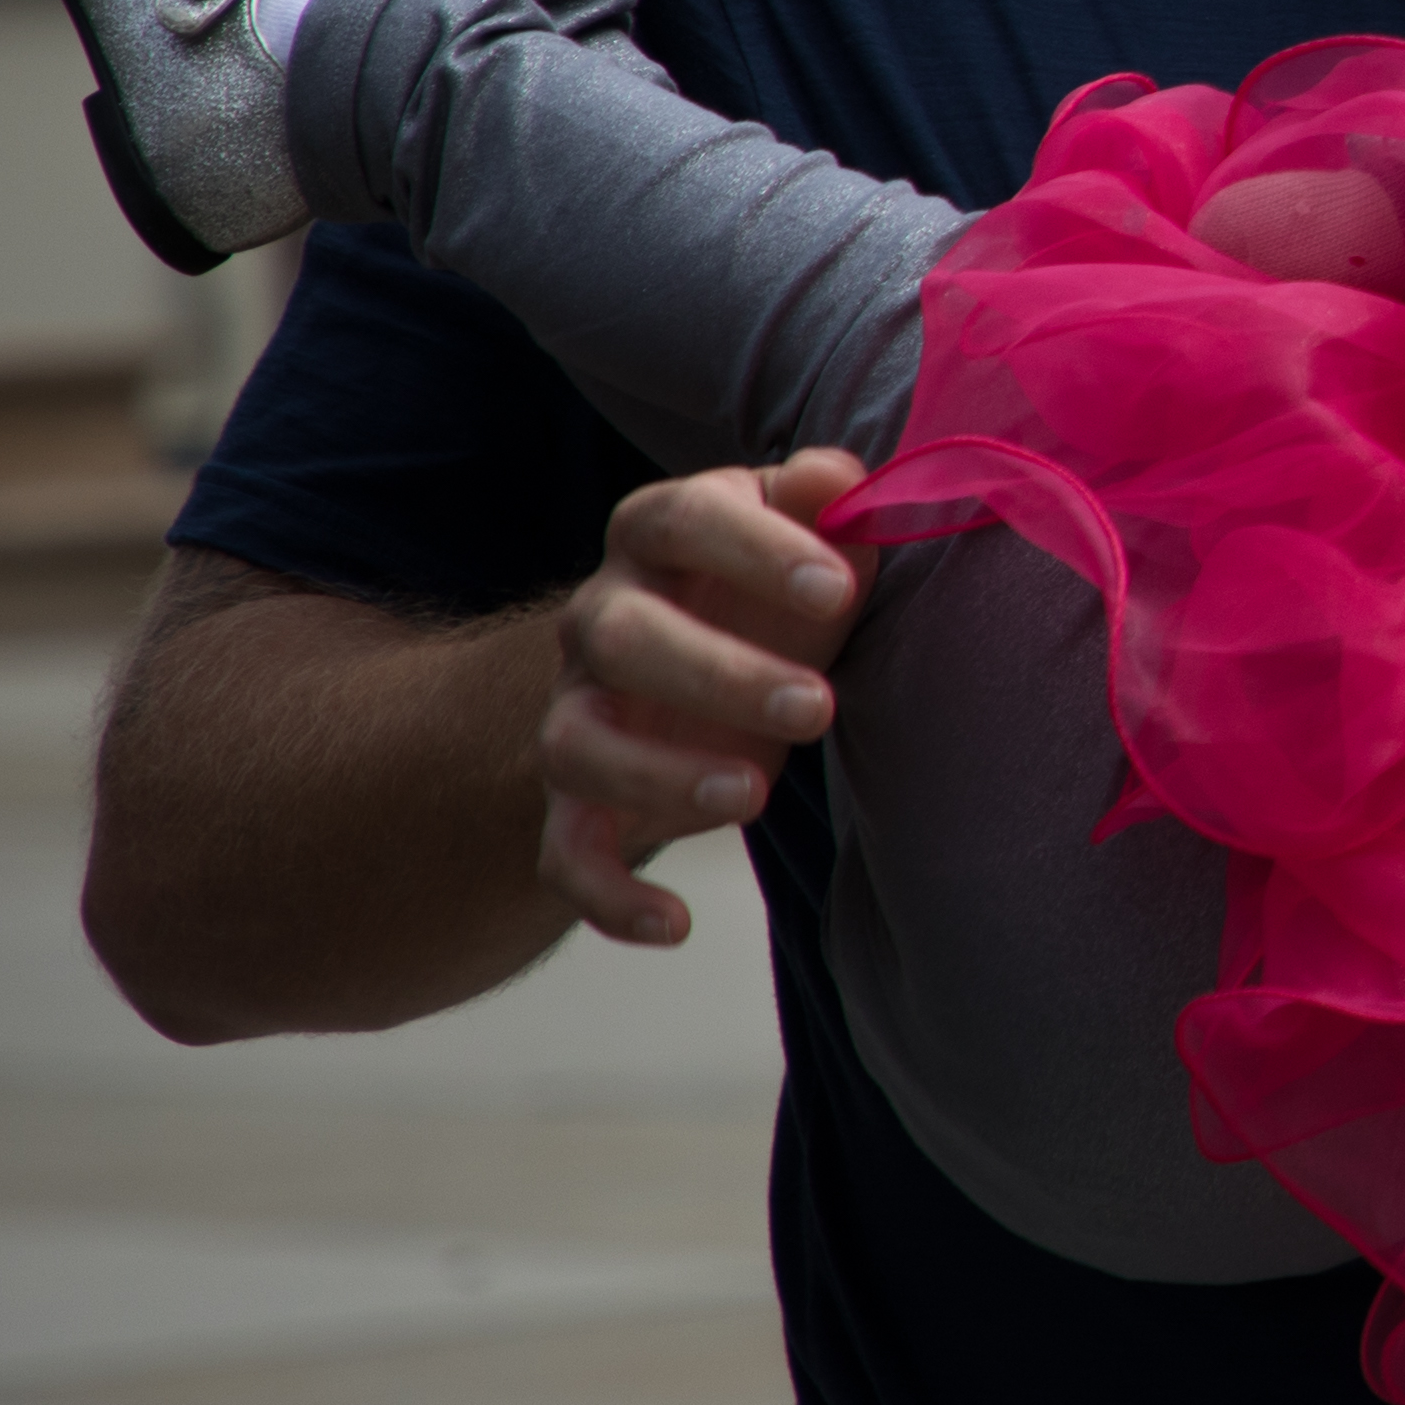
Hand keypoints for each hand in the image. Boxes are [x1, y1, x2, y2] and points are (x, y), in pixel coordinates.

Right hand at [537, 450, 874, 949]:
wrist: (698, 666)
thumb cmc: (773, 592)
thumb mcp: (812, 535)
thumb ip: (830, 501)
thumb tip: (838, 479)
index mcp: (661, 535)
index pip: (685, 518)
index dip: (756, 548)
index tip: (839, 587)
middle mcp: (602, 619)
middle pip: (620, 636)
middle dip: (716, 674)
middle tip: (816, 706)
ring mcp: (580, 712)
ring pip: (577, 744)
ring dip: (657, 777)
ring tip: (753, 796)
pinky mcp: (580, 801)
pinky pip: (565, 855)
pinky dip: (607, 897)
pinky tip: (675, 925)